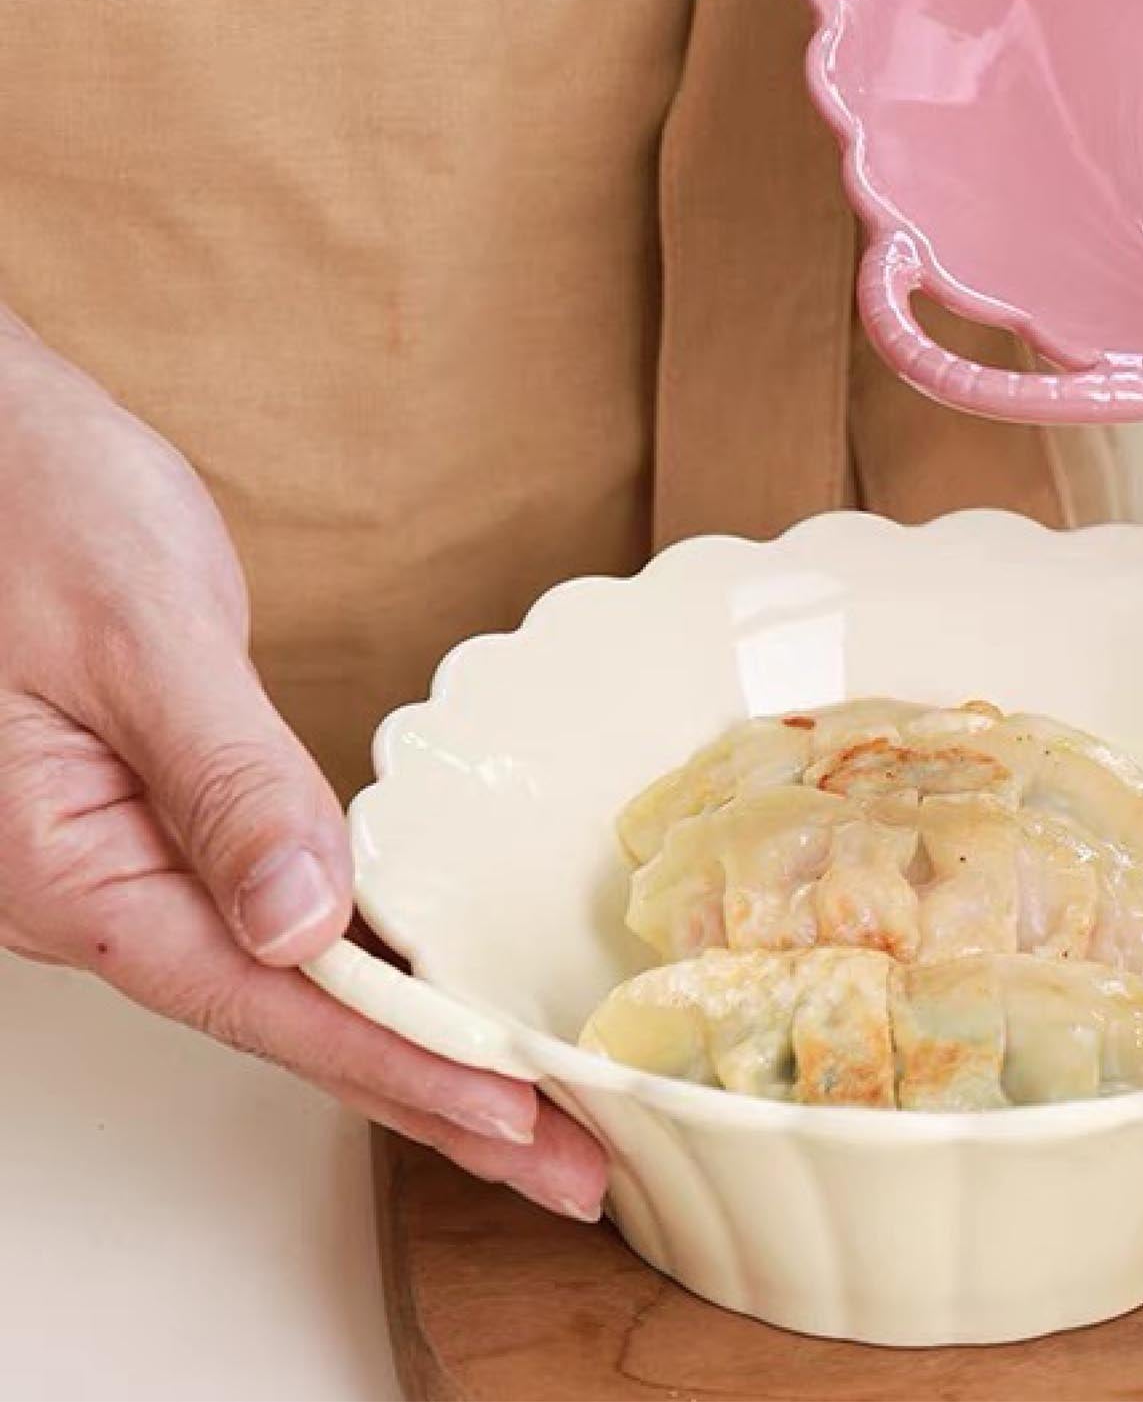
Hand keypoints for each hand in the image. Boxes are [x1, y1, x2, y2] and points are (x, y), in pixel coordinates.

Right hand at [0, 316, 604, 1220]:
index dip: (401, 1069)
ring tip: (524, 1097)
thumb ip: (221, 777)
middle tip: (566, 1160)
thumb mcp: (134, 636)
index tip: (516, 1122)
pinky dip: (360, 954)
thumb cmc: (30, 506)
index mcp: (74, 865)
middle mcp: (100, 880)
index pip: (266, 1002)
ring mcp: (131, 846)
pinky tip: (425, 980)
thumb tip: (304, 921)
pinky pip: (272, 901)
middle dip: (431, 1089)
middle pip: (286, 1015)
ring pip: (285, 971)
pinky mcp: (167, 801)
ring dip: (407, 1036)